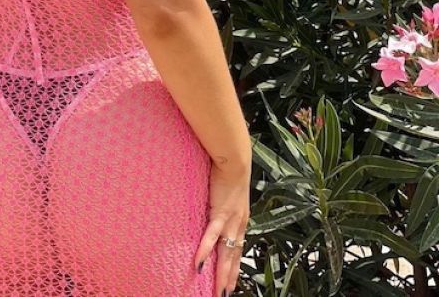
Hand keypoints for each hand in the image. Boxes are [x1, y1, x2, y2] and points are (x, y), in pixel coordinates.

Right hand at [193, 163, 249, 295]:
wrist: (233, 158)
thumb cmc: (228, 170)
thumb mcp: (228, 193)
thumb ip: (222, 204)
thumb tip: (213, 208)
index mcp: (240, 219)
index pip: (238, 249)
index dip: (234, 267)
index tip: (231, 282)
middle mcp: (239, 223)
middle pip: (234, 256)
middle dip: (229, 277)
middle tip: (224, 294)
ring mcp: (231, 220)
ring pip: (226, 252)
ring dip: (221, 272)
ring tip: (217, 289)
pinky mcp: (220, 212)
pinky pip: (212, 235)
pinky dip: (206, 250)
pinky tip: (200, 263)